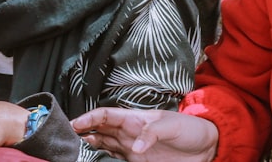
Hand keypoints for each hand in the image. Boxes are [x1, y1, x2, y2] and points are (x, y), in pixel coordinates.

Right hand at [71, 107, 217, 161]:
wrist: (205, 148)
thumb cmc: (190, 129)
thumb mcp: (172, 124)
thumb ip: (152, 132)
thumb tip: (135, 146)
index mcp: (135, 118)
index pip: (106, 115)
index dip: (89, 117)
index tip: (74, 123)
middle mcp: (130, 132)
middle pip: (100, 129)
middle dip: (82, 130)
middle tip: (66, 137)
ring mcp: (132, 147)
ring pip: (103, 144)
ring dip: (89, 144)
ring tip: (73, 148)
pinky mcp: (137, 161)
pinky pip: (114, 158)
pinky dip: (102, 157)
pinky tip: (93, 156)